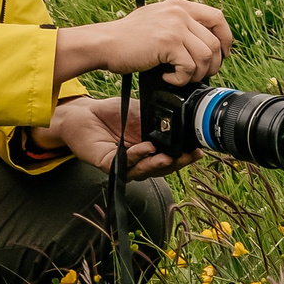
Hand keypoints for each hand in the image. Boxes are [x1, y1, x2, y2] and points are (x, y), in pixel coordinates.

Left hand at [43, 95, 198, 179]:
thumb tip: (181, 118)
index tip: (198, 150)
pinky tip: (147, 148)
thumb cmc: (112, 114)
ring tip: (170, 156)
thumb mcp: (142, 112)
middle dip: (178, 163)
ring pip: (146, 171)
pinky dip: (138, 156)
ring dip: (159, 164)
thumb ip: (159, 118)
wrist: (84, 113)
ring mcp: (126, 165)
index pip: (172, 156)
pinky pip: (126, 165)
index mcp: (151, 148)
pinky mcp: (109, 165)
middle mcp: (140, 160)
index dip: (185, 155)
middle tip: (190, 156)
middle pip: (163, 168)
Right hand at [51, 0, 233, 85]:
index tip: (222, 55)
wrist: (104, 43)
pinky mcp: (168, 42)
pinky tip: (167, 77)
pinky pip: (190, 67)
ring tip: (180, 77)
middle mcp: (180, 12)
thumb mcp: (157, 20)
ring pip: (206, 56)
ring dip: (196, 74)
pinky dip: (181, 78)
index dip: (226, 39)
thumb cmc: (127, 38)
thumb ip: (179, 24)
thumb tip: (203, 44)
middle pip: (216, 42)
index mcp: (180, 5)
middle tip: (199, 75)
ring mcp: (175, 26)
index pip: (218, 18)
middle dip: (213, 64)